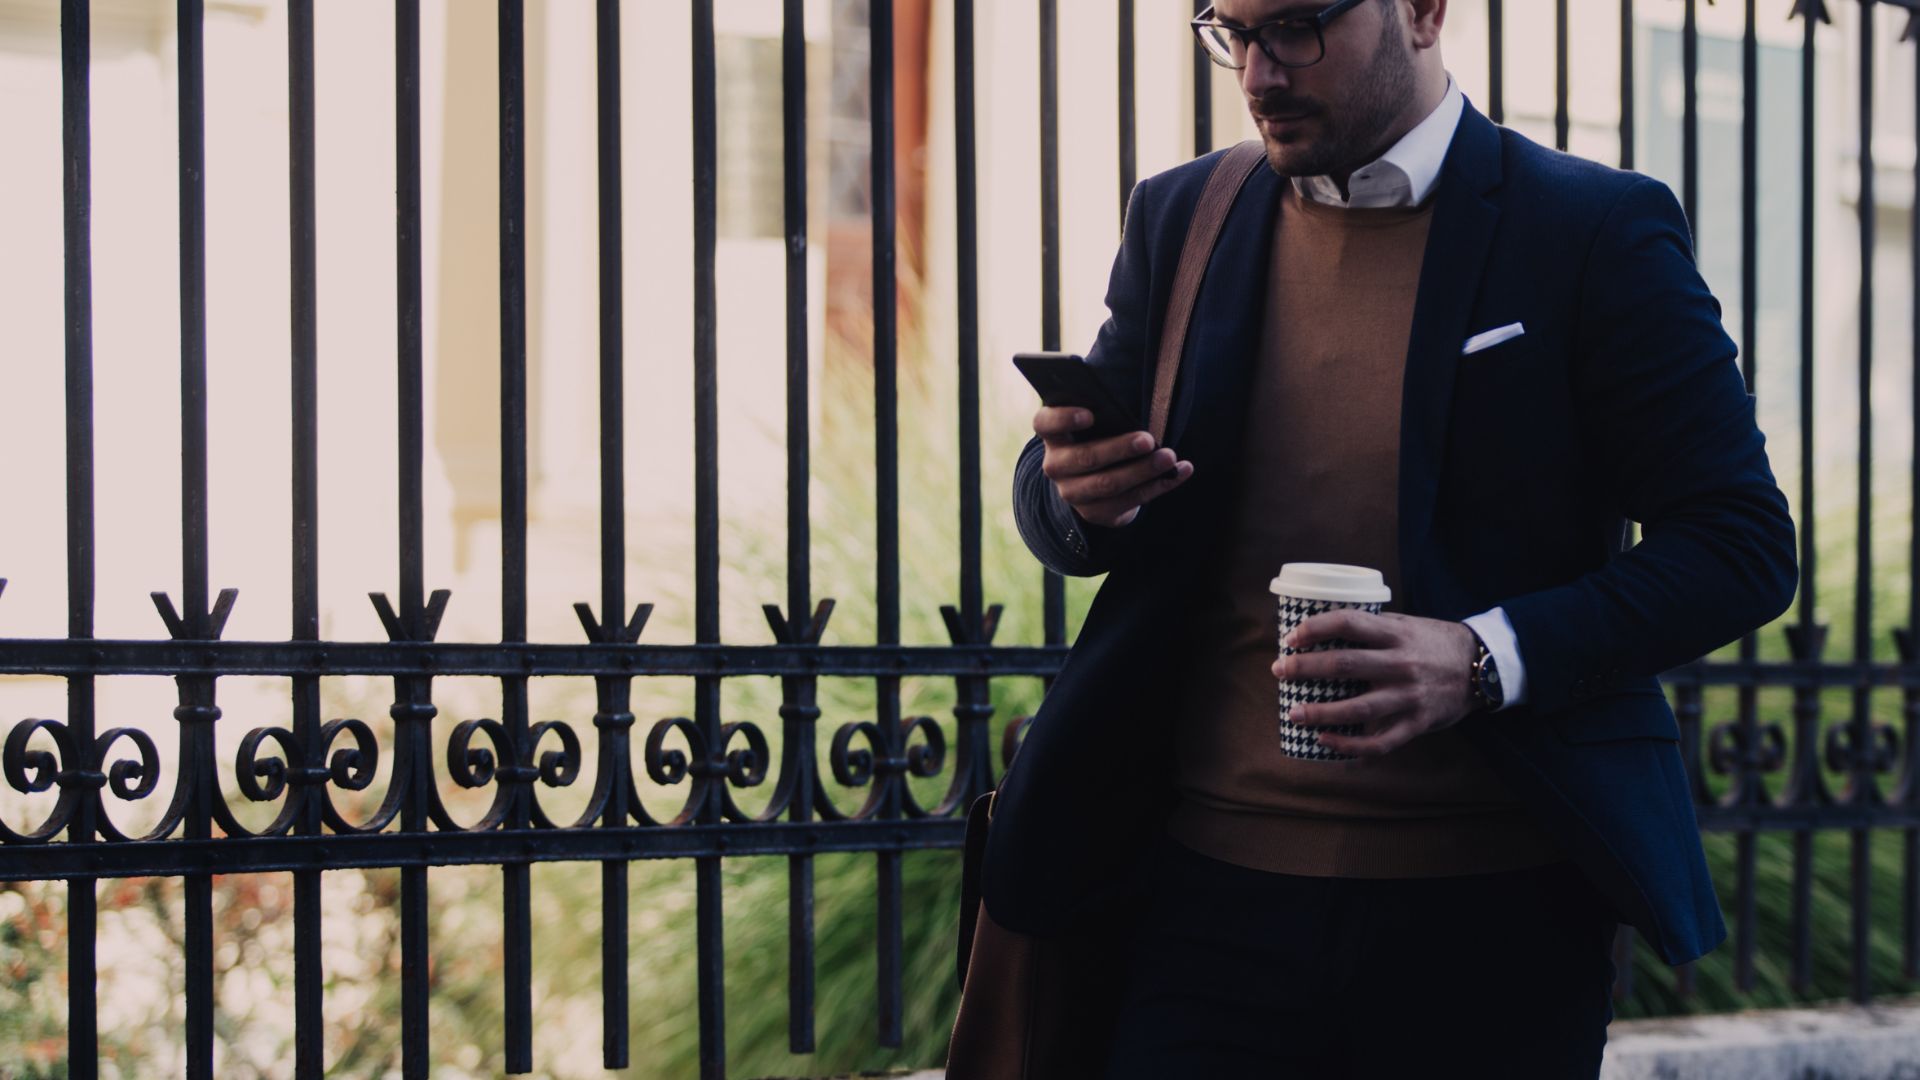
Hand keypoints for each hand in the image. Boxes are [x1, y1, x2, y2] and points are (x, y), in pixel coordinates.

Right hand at [1033, 406, 1193, 526]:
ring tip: (1170, 457)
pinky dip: (1159, 486)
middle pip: (1085, 457)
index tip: (1090, 414)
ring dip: (1143, 470)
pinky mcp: (1094, 513)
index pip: (1045, 423)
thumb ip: (1105, 411)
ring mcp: (1072, 493)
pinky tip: (1181, 471)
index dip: (1064, 418)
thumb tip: (1136, 403)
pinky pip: (1129, 501)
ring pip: (1108, 483)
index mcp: (1053, 435)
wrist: (1093, 481)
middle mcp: (1056, 466)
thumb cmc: (1100, 437)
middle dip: (1120, 448)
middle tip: (1149, 440)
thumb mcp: (1096, 423)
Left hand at [1268, 611, 1479, 758]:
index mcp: (1396, 633)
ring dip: (1321, 713)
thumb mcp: (1406, 625)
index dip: (1316, 628)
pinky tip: (1325, 742)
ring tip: (1294, 714)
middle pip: (1345, 665)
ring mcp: (1409, 696)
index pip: (1348, 623)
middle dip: (1305, 669)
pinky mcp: (1417, 723)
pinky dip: (1350, 747)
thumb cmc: (1433, 642)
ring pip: (1358, 708)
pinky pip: (1380, 742)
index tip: (1292, 638)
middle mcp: (1401, 663)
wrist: (1483, 666)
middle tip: (1280, 671)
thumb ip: (1371, 629)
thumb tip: (1321, 632)